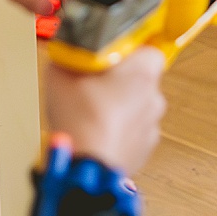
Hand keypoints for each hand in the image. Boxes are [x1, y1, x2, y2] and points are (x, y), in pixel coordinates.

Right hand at [44, 47, 165, 175]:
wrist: (86, 168)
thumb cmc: (81, 119)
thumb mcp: (61, 74)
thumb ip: (69, 58)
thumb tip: (67, 53)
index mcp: (142, 71)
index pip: (148, 47)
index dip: (127, 49)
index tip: (110, 52)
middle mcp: (154, 97)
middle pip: (141, 78)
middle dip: (120, 79)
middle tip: (93, 82)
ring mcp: (152, 125)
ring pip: (137, 106)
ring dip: (119, 106)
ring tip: (91, 111)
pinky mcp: (144, 148)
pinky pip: (132, 131)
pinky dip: (119, 130)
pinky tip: (97, 131)